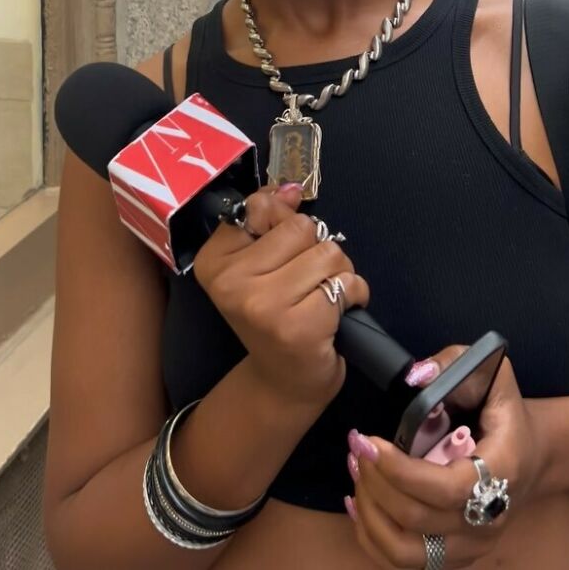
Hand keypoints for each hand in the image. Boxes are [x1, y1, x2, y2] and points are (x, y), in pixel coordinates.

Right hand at [193, 185, 368, 406]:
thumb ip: (272, 219)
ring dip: (338, 272)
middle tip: (307, 281)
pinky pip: (346, 283)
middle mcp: (231, 282)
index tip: (282, 251)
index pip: (262, 206)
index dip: (284, 222)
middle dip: (316, 248)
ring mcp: (263, 306)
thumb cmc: (276, 316)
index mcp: (214, 260)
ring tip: (322, 296)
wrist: (284, 381)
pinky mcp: (298, 327)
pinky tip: (336, 315)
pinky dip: (354, 293)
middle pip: (300, 227)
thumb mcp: (262, 263)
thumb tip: (290, 188)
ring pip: (328, 252)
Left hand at [348, 346, 544, 568]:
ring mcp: (472, 545)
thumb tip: (416, 376)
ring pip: (404, 551)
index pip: (444, 488)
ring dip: (369, 512)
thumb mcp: (490, 372)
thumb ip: (453, 364)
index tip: (369, 440)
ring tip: (356, 472)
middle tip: (356, 447)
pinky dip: (372, 536)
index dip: (399, 469)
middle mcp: (489, 518)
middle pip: (416, 520)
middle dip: (374, 482)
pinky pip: (402, 562)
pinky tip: (360, 503)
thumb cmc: (504, 411)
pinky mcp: (455, 556)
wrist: (532, 454)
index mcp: (502, 472)